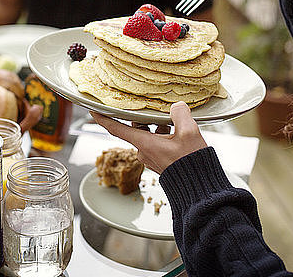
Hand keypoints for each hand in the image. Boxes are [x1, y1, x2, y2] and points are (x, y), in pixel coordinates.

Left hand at [91, 102, 206, 173]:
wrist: (199, 187)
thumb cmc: (191, 163)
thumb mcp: (189, 133)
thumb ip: (180, 114)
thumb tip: (176, 106)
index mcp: (144, 144)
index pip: (117, 129)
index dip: (104, 119)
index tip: (93, 110)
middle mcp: (144, 151)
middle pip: (136, 128)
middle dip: (143, 117)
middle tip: (152, 106)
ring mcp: (151, 158)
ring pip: (148, 135)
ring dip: (157, 126)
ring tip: (173, 120)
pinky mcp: (160, 162)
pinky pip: (156, 143)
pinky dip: (163, 135)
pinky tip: (177, 131)